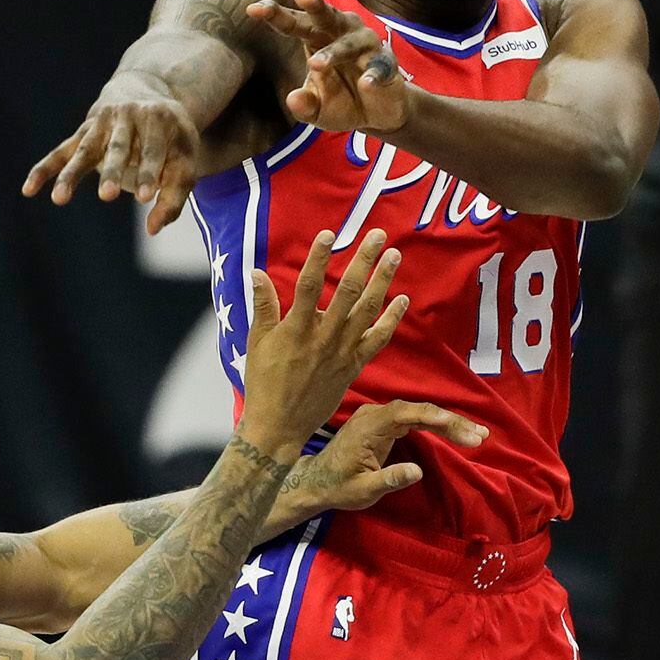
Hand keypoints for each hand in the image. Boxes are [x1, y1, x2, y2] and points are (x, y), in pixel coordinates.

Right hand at [23, 75, 203, 234]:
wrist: (147, 93)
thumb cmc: (171, 138)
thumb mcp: (185, 159)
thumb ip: (174, 196)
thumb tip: (152, 230)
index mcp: (159, 119)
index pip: (154, 150)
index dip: (150, 173)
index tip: (145, 197)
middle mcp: (127, 116)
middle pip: (118, 147)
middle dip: (112, 171)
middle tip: (107, 195)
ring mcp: (101, 123)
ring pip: (84, 150)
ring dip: (71, 174)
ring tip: (59, 199)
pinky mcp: (83, 132)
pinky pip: (60, 152)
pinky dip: (44, 169)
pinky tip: (29, 190)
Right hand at [236, 229, 407, 453]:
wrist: (280, 426)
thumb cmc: (263, 383)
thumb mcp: (257, 342)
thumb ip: (263, 306)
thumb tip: (257, 272)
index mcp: (295, 329)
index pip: (308, 285)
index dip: (319, 258)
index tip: (329, 234)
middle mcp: (322, 337)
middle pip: (347, 291)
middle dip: (364, 260)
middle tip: (377, 235)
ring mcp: (341, 352)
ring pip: (367, 311)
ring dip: (382, 281)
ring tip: (393, 256)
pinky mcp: (353, 366)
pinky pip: (377, 339)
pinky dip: (391, 319)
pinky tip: (402, 300)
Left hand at [247, 0, 409, 133]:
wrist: (377, 114)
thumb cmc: (340, 102)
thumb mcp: (318, 110)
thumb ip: (305, 105)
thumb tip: (293, 100)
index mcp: (317, 38)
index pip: (294, 23)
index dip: (276, 14)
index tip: (252, 9)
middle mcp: (341, 33)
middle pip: (325, 16)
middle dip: (314, 6)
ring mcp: (366, 46)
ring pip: (349, 43)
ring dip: (334, 52)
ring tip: (315, 64)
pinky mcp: (386, 63)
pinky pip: (379, 67)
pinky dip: (373, 74)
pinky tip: (367, 83)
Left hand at [270, 399, 486, 533]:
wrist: (317, 481)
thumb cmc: (339, 487)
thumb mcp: (363, 490)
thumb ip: (389, 479)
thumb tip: (417, 471)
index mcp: (370, 426)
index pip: (409, 413)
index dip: (439, 419)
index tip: (464, 432)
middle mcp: (375, 414)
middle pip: (418, 410)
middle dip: (450, 421)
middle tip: (480, 436)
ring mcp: (378, 417)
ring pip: (417, 412)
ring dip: (446, 422)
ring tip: (475, 435)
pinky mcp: (382, 423)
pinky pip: (412, 418)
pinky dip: (433, 424)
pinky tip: (452, 431)